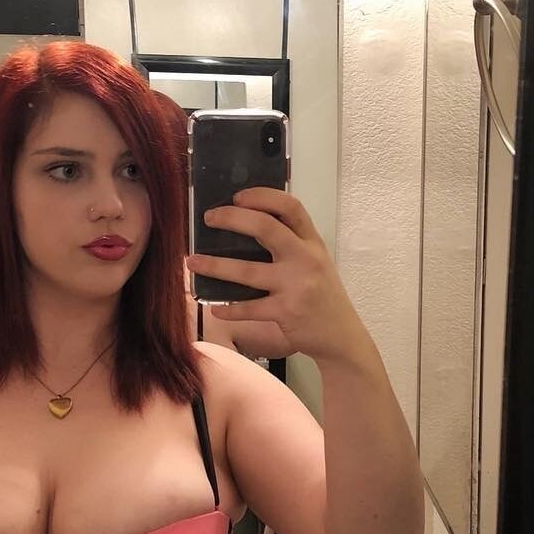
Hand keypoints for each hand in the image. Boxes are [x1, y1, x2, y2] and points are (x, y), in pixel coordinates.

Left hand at [185, 188, 366, 363]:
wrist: (341, 336)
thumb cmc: (323, 297)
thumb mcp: (317, 263)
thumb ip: (292, 244)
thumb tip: (248, 226)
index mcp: (312, 243)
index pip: (290, 207)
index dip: (262, 196)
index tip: (237, 196)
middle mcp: (305, 260)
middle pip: (265, 228)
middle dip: (232, 219)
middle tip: (209, 219)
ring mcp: (295, 286)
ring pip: (247, 271)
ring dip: (214, 266)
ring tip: (192, 262)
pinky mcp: (285, 312)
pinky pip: (249, 308)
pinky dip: (229, 309)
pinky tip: (214, 308)